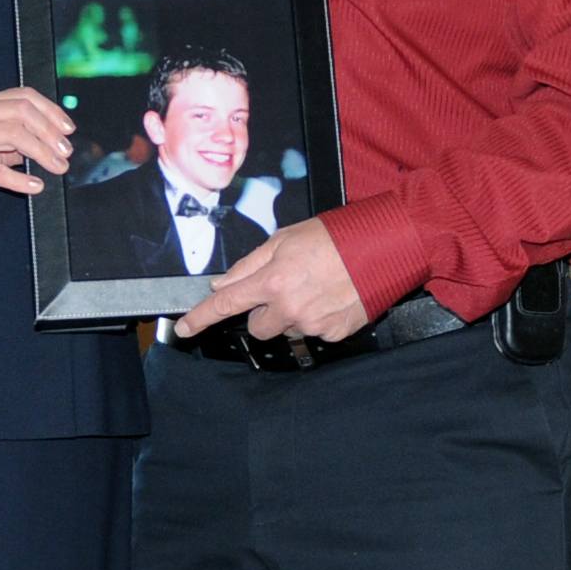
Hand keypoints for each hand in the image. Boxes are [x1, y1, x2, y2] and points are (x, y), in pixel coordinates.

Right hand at [0, 88, 74, 214]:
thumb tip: (56, 144)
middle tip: (67, 153)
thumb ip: (20, 142)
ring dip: (42, 153)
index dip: (51, 111)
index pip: (24, 96)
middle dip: (50, 132)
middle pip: (22, 112)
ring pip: (13, 135)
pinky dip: (19, 179)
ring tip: (58, 168)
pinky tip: (36, 187)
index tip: (69, 130)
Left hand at [174, 215, 371, 342]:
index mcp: (273, 280)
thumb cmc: (336, 236)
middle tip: (284, 288)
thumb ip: (250, 264)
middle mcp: (290, 308)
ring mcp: (313, 324)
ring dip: (293, 315)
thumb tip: (223, 285)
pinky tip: (332, 297)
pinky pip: (314, 333)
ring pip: (287, 330)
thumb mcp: (285, 238)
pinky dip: (318, 318)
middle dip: (263, 313)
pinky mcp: (334, 334)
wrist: (385, 246)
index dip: (200, 318)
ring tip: (316, 287)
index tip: (185, 329)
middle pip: (257, 328)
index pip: (226, 305)